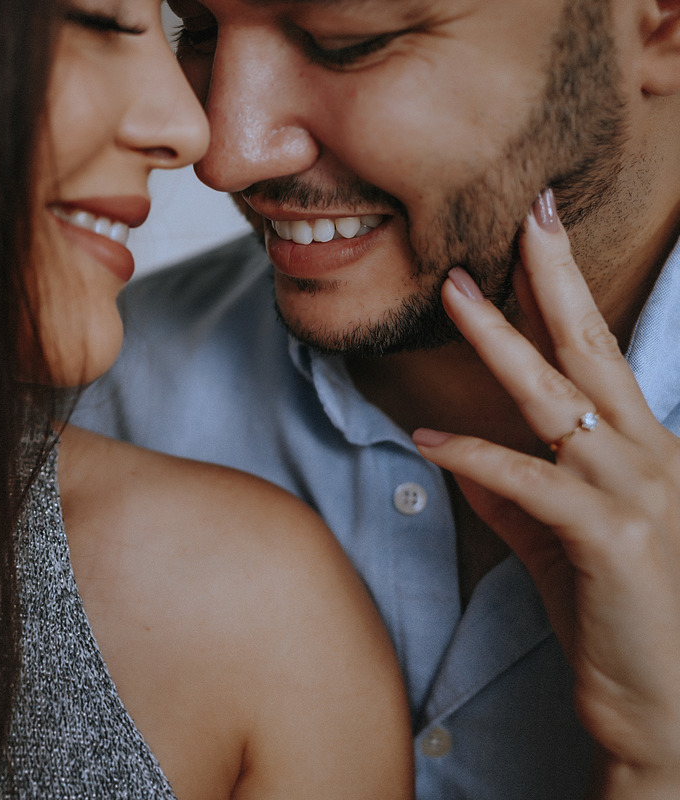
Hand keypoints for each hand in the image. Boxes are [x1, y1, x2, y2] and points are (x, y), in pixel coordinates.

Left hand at [411, 189, 679, 797]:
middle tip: (528, 212)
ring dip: (501, 343)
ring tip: (454, 293)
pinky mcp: (612, 536)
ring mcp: (637, 492)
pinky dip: (475, 458)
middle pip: (595, 349)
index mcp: (642, 449)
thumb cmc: (613, 615)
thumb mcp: (555, 538)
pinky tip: (427, 440)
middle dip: (558, 275)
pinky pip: (530, 482)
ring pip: (559, 398)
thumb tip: (458, 445)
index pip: (596, 358)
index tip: (532, 237)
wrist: (665, 705)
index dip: (564, 295)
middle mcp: (650, 456)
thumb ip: (515, 491)